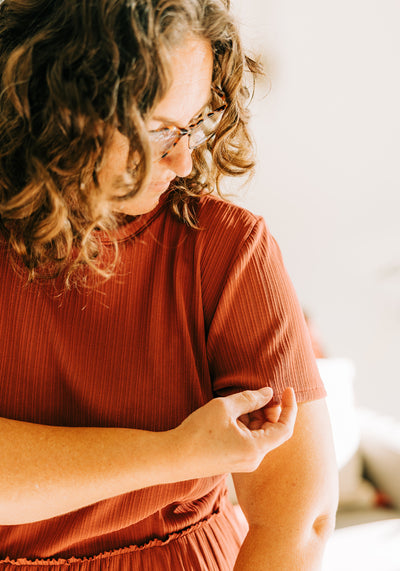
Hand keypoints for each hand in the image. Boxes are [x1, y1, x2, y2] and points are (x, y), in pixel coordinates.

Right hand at [175, 387, 296, 476]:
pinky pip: (249, 439)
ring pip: (259, 433)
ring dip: (254, 415)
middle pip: (272, 430)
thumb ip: (250, 398)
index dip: (289, 407)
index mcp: (256, 448)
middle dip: (268, 409)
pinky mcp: (234, 460)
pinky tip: (231, 413)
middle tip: (255, 392)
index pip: (285, 428)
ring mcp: (244, 461)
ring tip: (237, 402)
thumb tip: (268, 392)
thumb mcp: (224, 407)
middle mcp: (254, 458)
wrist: (173, 457)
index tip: (287, 388)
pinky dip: (245, 424)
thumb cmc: (198, 432)